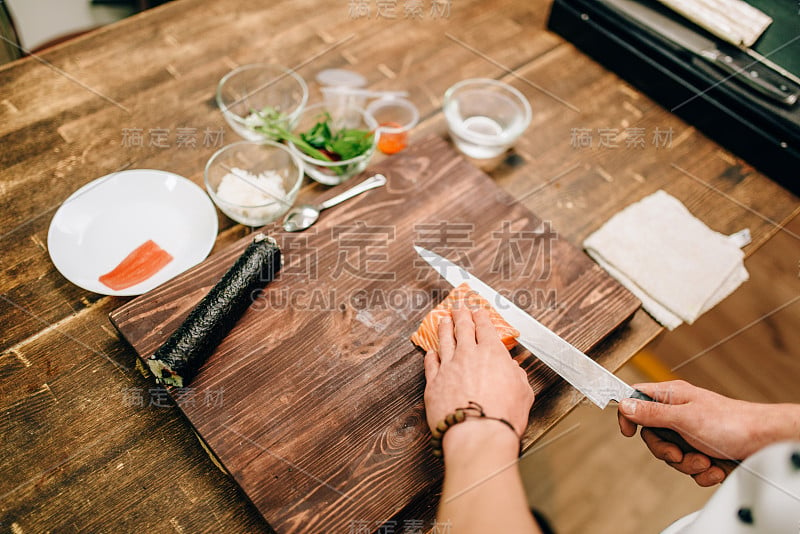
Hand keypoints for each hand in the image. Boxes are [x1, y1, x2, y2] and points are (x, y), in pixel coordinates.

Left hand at [423, 307, 533, 442]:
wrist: (477, 433)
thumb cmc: (503, 416)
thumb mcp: (524, 393)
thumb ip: (517, 376)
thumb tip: (513, 370)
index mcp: (492, 353)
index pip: (485, 328)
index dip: (481, 317)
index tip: (477, 311)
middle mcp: (468, 355)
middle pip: (463, 329)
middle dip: (461, 316)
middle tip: (459, 309)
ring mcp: (448, 367)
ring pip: (444, 341)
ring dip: (444, 328)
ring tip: (443, 321)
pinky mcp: (433, 383)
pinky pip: (430, 363)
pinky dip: (430, 355)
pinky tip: (430, 352)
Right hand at [617, 380, 799, 486]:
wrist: (765, 442)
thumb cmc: (732, 423)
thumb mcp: (684, 418)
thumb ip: (651, 413)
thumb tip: (625, 405)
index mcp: (672, 396)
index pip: (637, 398)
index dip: (628, 414)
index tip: (627, 432)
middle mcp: (679, 413)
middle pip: (652, 435)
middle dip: (667, 451)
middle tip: (680, 453)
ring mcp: (691, 433)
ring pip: (671, 455)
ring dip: (688, 464)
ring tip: (706, 460)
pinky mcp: (703, 451)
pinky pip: (689, 467)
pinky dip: (702, 472)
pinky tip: (715, 466)